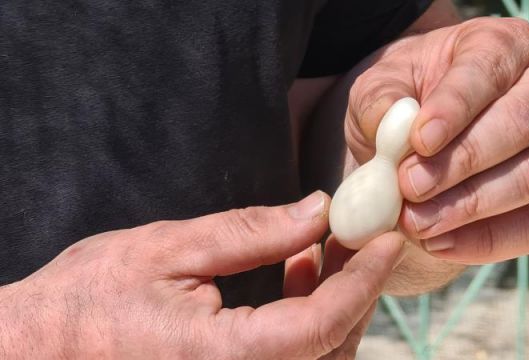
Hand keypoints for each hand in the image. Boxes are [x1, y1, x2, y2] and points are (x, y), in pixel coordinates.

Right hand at [0, 191, 404, 358]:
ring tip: (323, 244)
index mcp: (221, 359)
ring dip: (336, 300)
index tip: (388, 240)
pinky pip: (294, 359)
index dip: (363, 281)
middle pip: (332, 346)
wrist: (38, 349)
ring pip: (320, 357)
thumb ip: (249, 233)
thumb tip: (317, 211)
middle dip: (357, 287)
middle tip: (359, 231)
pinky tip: (299, 269)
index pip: (319, 326)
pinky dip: (311, 318)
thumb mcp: (167, 250)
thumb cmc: (88, 300)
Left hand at [346, 17, 528, 263]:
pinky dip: (489, 242)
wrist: (434, 145)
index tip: (419, 140)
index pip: (487, 71)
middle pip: (521, 123)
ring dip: (471, 207)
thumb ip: (381, 101)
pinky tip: (441, 245)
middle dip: (461, 163)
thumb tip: (394, 123)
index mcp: (508, 45)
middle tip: (409, 188)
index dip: (455, 108)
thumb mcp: (383, 89)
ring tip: (417, 223)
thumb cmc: (412, 105)